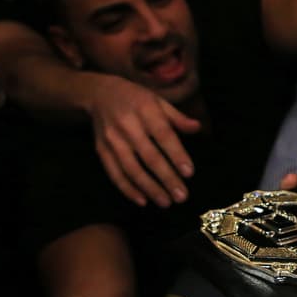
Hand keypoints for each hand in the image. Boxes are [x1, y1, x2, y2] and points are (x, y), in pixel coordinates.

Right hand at [87, 76, 202, 206]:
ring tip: (166, 203)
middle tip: (181, 197)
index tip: (189, 173)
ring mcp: (112, 140)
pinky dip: (127, 189)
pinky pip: (114, 173)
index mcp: (146, 110)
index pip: (163, 135)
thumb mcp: (158, 100)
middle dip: (166, 178)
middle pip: (149, 156)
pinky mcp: (101, 150)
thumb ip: (177, 117)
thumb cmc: (136, 98)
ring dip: (149, 188)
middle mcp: (128, 126)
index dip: (176, 154)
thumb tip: (198, 128)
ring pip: (131, 169)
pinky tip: (142, 201)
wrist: (99, 94)